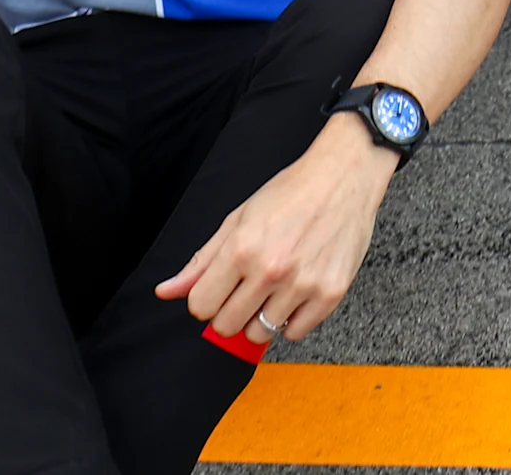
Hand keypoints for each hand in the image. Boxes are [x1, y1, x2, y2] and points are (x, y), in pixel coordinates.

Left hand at [156, 115, 395, 348]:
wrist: (344, 177)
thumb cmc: (292, 193)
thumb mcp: (238, 219)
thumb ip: (201, 261)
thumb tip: (166, 291)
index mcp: (241, 249)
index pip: (201, 307)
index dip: (206, 299)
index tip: (219, 289)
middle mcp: (271, 270)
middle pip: (227, 325)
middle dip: (230, 310)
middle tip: (246, 288)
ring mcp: (302, 284)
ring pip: (260, 333)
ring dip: (261, 316)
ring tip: (274, 288)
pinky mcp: (330, 294)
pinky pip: (296, 333)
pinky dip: (292, 320)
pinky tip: (295, 294)